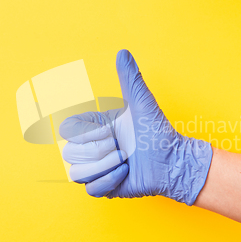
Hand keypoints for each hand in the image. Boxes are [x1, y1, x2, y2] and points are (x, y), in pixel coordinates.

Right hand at [59, 50, 212, 204]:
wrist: (172, 160)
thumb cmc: (158, 131)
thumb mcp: (142, 103)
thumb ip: (131, 79)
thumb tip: (123, 52)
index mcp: (94, 128)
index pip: (68, 130)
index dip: (86, 132)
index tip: (110, 130)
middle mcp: (91, 149)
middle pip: (70, 153)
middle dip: (99, 151)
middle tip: (121, 147)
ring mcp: (96, 169)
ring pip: (77, 173)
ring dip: (104, 166)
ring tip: (124, 160)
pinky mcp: (104, 187)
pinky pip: (90, 189)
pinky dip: (108, 181)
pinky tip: (125, 173)